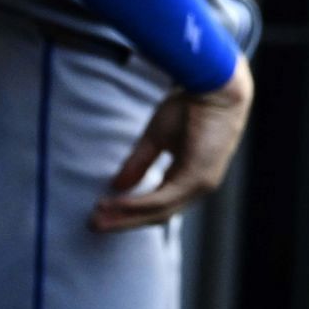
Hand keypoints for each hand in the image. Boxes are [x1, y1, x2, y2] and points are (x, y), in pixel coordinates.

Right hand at [90, 55, 253, 231]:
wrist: (214, 83)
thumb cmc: (192, 105)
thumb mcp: (158, 137)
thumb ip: (140, 162)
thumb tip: (117, 185)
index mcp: (191, 176)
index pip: (160, 205)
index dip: (130, 211)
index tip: (101, 213)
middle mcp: (199, 186)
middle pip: (157, 215)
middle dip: (123, 221)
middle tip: (93, 225)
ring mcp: (201, 184)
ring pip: (159, 212)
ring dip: (126, 216)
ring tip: (98, 217)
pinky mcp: (198, 177)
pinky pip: (163, 200)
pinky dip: (137, 205)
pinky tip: (116, 204)